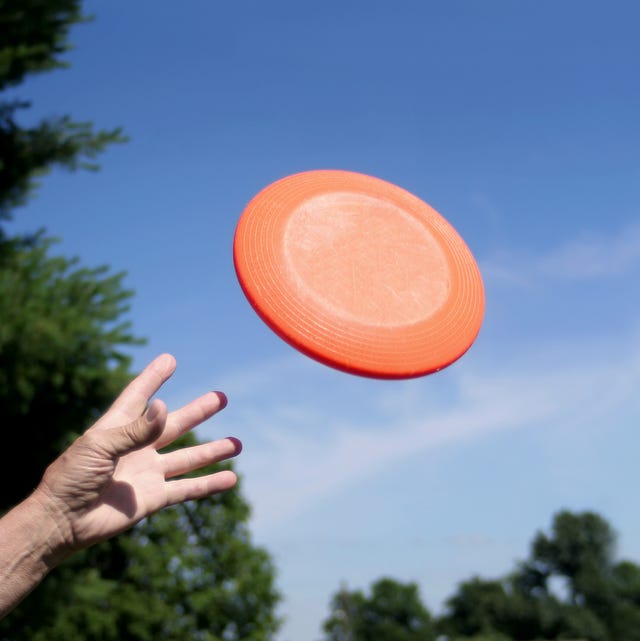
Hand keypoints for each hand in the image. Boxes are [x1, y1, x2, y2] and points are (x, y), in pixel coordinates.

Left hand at [33, 354, 240, 557]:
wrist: (62, 522)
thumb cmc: (71, 478)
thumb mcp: (99, 446)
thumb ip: (135, 430)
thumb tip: (164, 407)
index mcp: (117, 428)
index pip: (139, 396)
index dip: (153, 377)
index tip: (170, 360)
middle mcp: (137, 447)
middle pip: (173, 424)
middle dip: (198, 411)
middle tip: (221, 397)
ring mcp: (147, 473)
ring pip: (188, 458)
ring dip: (212, 450)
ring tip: (237, 443)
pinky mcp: (153, 497)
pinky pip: (187, 489)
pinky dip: (209, 484)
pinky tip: (230, 479)